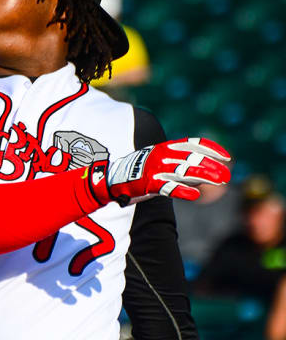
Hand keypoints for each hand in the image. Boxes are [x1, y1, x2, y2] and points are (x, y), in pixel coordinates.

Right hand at [90, 138, 230, 206]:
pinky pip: (169, 187)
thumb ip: (180, 162)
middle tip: (226, 175)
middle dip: (212, 165)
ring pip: (185, 171)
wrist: (112, 179)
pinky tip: (194, 195)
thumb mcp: (159, 159)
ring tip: (220, 181)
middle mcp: (162, 156)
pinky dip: (182, 191)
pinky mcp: (149, 184)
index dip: (212, 149)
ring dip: (204, 176)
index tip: (226, 156)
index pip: (194, 144)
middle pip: (193, 158)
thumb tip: (205, 169)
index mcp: (166, 147)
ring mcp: (156, 170)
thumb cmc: (140, 171)